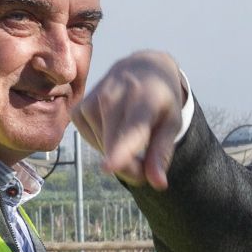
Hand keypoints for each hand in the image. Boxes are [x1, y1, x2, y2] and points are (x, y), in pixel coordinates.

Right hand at [75, 51, 188, 188]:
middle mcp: (116, 96)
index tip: (108, 167)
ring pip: (103, 147)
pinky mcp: (80, 108)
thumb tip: (158, 185)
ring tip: (131, 136)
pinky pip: (90, 140)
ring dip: (117, 154)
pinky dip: (103, 143)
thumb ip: (163, 154)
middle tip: (146, 167)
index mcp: (145, 100)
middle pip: (115, 147)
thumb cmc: (160, 100)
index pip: (132, 130)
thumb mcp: (171, 123)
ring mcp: (94, 101)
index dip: (121, 151)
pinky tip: (113, 128)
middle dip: (130, 168)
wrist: (141, 67)